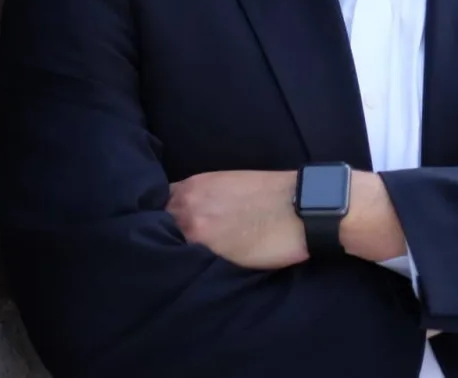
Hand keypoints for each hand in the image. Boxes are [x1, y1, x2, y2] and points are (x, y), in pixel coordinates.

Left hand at [167, 170, 305, 268]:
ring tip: (183, 264)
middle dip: (164, 234)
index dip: (163, 216)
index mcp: (194, 186)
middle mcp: (187, 206)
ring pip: (168, 246)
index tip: (169, 226)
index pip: (161, 202)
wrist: (299, 208)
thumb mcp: (231, 183)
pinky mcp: (208, 256)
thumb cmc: (272, 194)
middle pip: (159, 225)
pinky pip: (186, 264)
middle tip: (175, 248)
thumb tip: (198, 213)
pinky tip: (194, 273)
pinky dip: (186, 268)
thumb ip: (206, 196)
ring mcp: (195, 232)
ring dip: (173, 253)